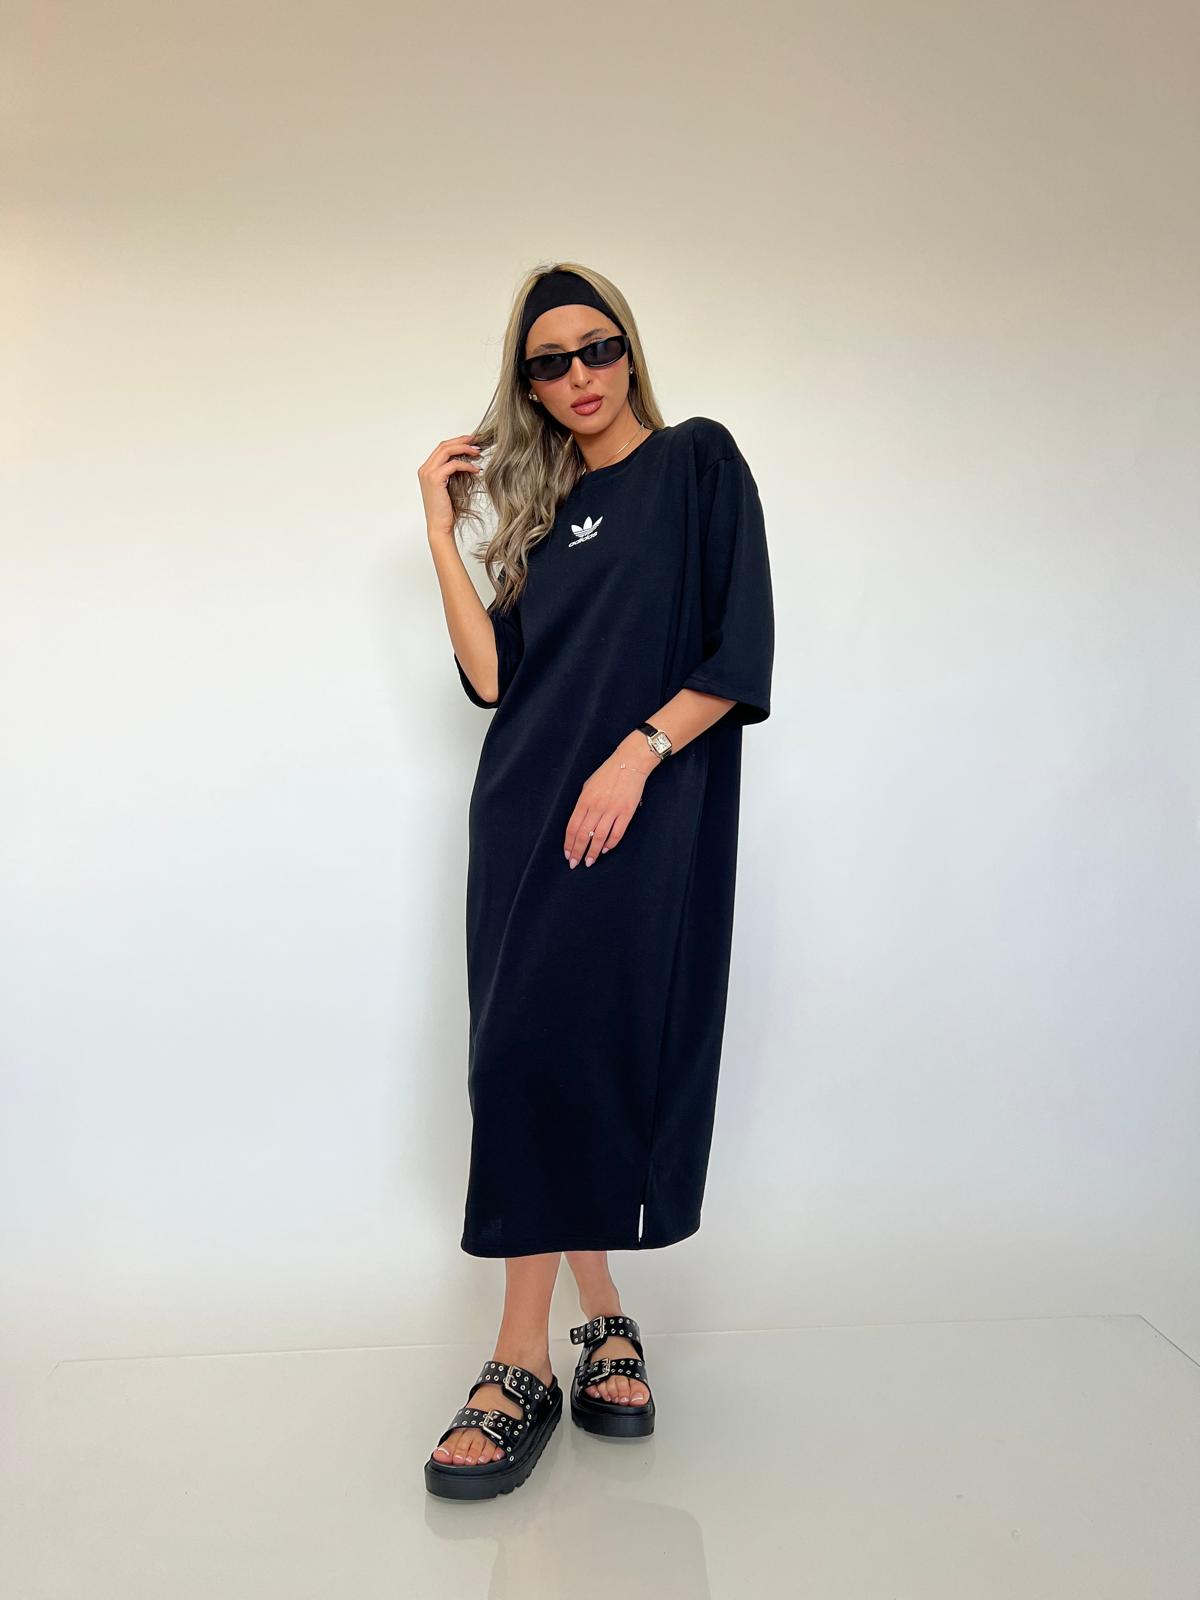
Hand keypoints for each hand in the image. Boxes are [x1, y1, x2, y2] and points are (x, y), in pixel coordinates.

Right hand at [417, 433, 484, 540]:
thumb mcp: (450, 486)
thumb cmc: (445, 510)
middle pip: (444, 446)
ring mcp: (428, 473)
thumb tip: (468, 460)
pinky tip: (475, 469)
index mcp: (426, 470)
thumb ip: (454, 472)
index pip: (442, 448)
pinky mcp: (435, 479)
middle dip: (462, 441)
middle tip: (477, 442)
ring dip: (464, 449)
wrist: (439, 526)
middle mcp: (425, 469)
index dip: (457, 442)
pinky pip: (453, 465)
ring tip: (478, 453)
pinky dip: (466, 465)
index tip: (471, 442)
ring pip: (447, 451)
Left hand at [563, 733, 658, 868]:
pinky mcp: (626, 813)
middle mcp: (597, 807)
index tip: (567, 854)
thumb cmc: (607, 773)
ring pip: (599, 838)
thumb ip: (582, 803)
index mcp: (585, 800)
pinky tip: (605, 850)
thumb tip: (579, 821)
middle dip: (578, 852)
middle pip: (584, 835)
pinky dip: (610, 844)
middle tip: (575, 864)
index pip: (573, 827)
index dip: (569, 843)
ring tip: (589, 862)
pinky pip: (617, 833)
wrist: (629, 763)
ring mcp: (612, 811)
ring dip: (593, 852)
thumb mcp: (588, 785)